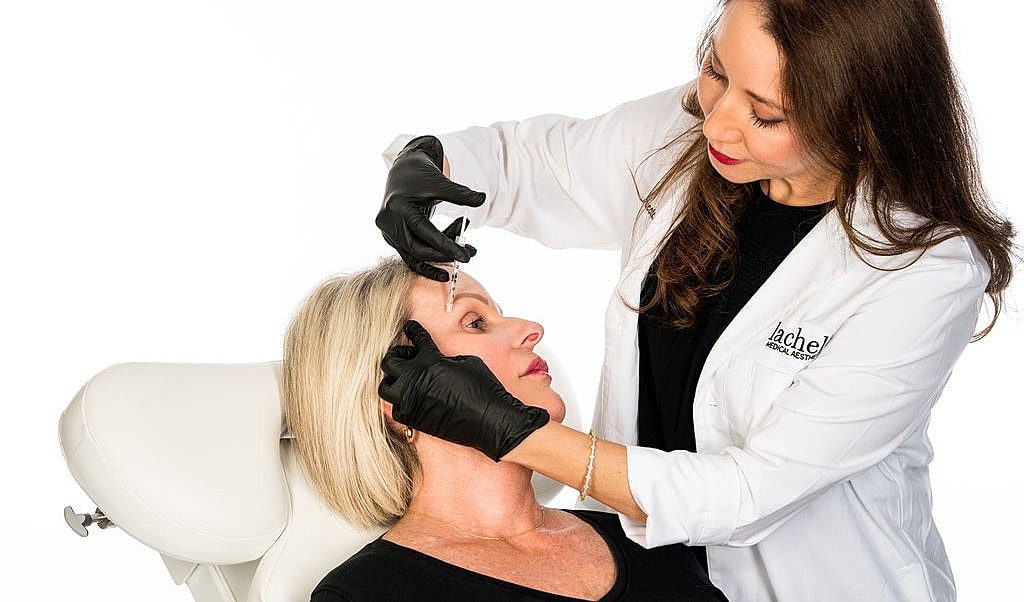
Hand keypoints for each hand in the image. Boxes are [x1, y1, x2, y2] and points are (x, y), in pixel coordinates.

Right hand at [375, 135, 485, 281]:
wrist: (403, 172)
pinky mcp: (393, 238)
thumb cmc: (421, 175)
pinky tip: (447, 266)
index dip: (447, 246)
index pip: (425, 233)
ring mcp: (388, 232)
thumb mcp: (441, 182)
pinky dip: (430, 257)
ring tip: (465, 254)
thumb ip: (460, 194)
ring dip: (440, 258)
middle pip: (418, 249)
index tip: (467, 255)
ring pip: (415, 255)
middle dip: (445, 255)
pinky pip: (412, 254)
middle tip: (468, 255)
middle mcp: (389, 223)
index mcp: (398, 208)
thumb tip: (482, 199)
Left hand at [379, 320, 549, 460]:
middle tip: (406, 356)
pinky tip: (410, 399)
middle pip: (389, 361)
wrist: (490, 420)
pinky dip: (399, 403)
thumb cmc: (485, 388)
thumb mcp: (468, 362)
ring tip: (404, 380)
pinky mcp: (414, 418)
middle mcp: (417, 377)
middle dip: (397, 355)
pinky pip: (395, 408)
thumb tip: (436, 360)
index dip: (413, 329)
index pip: (416, 337)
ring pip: (385, 386)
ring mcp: (412, 399)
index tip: (410, 327)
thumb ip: (445, 358)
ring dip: (393, 380)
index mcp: (431, 359)